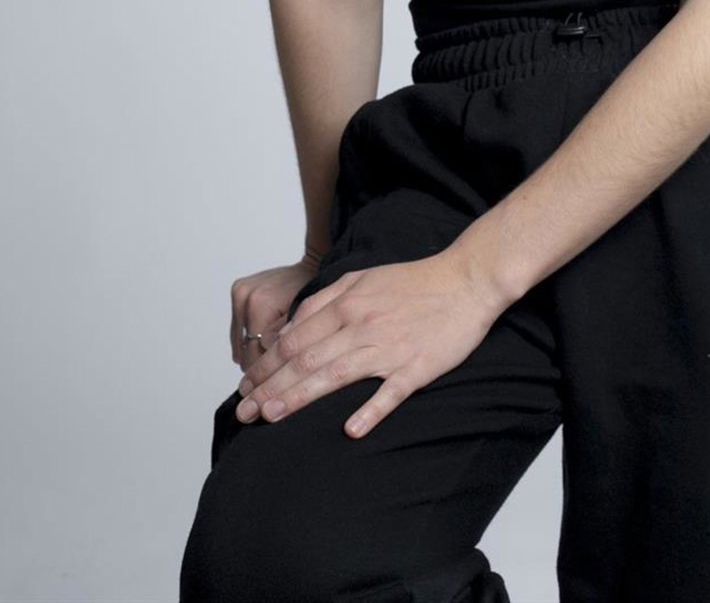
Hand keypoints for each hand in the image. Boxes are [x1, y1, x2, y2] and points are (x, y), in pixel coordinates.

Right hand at [229, 257, 321, 371]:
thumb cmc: (313, 292)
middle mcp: (245, 296)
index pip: (254, 355)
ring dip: (255, 351)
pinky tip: (267, 338)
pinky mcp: (238, 291)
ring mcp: (240, 293)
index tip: (278, 380)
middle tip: (278, 370)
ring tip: (275, 350)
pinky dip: (251, 339)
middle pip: (245, 351)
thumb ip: (288, 341)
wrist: (311, 266)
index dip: (269, 372)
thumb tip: (274, 365)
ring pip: (241, 343)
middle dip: (262, 364)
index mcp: (260, 303)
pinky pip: (239, 329)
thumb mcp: (307, 320)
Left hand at [233, 248, 503, 438]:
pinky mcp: (416, 368)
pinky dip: (370, 411)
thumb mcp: (362, 278)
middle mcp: (360, 325)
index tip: (245, 387)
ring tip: (271, 417)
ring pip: (335, 376)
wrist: (465, 280)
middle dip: (270, 387)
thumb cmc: (412, 282)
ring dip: (300, 398)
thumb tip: (292, 327)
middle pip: (305, 360)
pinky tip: (351, 430)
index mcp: (346, 303)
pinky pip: (390, 393)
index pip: (294, 339)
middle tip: (244, 412)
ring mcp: (388, 348)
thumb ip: (325, 301)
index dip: (266, 365)